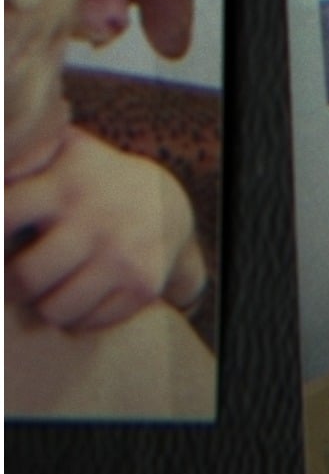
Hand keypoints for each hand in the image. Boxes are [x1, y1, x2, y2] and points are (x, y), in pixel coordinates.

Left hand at [5, 128, 205, 330]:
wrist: (167, 204)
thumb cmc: (90, 179)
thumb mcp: (63, 152)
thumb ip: (22, 157)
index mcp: (65, 186)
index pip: (4, 216)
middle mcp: (96, 222)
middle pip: (27, 276)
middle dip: (9, 286)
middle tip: (12, 282)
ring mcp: (123, 257)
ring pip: (56, 309)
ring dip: (42, 306)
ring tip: (43, 292)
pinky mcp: (143, 286)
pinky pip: (91, 322)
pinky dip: (76, 318)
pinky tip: (76, 299)